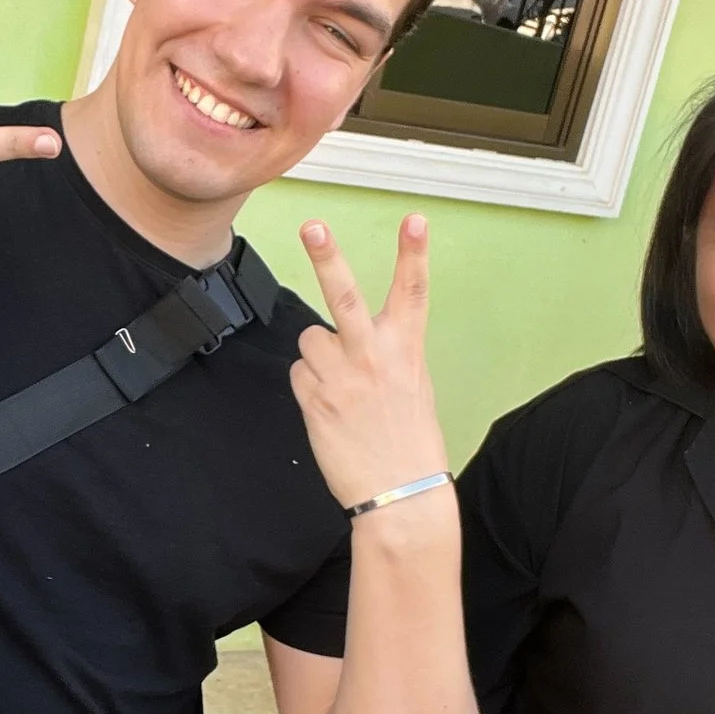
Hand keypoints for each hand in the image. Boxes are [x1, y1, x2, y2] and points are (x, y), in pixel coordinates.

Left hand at [290, 218, 449, 516]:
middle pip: (344, 295)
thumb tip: (356, 337)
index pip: (413, 291)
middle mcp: (373, 356)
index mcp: (406, 350)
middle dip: (327, 257)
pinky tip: (330, 408)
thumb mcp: (414, 387)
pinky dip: (309, 385)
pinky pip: (300, 373)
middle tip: (312, 226)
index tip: (414, 219)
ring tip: (339, 387)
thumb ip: (388, 353)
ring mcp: (341, 377)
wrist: (400, 494)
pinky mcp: (314, 399)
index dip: (413, 252)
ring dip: (317, 356)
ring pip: (310, 339)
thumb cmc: (410, 441)